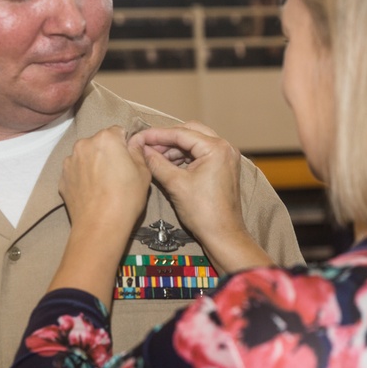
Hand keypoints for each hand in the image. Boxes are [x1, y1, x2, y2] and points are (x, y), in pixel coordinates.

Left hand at [49, 126, 151, 304]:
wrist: (100, 226)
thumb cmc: (126, 198)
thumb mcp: (143, 172)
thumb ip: (137, 151)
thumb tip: (134, 142)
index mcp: (106, 138)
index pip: (119, 132)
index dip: (126, 146)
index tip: (129, 160)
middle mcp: (84, 144)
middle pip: (100, 143)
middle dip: (108, 153)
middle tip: (118, 174)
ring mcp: (70, 161)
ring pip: (86, 156)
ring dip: (93, 164)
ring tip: (103, 185)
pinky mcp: (62, 178)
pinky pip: (76, 171)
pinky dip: (83, 177)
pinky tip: (92, 192)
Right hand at [129, 123, 272, 272]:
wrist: (223, 235)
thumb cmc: (203, 212)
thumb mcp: (175, 184)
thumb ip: (156, 163)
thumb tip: (142, 149)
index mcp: (216, 148)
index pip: (181, 133)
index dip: (157, 135)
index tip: (140, 137)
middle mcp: (225, 148)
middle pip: (190, 132)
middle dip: (167, 139)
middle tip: (147, 145)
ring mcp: (226, 157)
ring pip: (195, 142)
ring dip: (175, 148)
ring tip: (154, 157)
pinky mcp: (223, 167)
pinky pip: (201, 154)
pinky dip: (184, 157)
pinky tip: (168, 164)